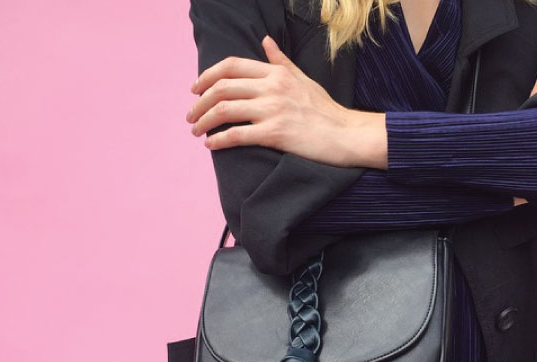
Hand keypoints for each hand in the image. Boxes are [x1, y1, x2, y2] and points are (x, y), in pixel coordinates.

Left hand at [186, 35, 384, 167]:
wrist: (346, 134)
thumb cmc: (325, 110)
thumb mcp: (303, 78)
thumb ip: (280, 60)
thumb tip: (265, 40)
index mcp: (276, 72)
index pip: (231, 65)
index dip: (207, 75)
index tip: (195, 88)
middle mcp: (272, 87)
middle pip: (222, 87)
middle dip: (199, 102)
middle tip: (190, 115)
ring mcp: (272, 110)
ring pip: (224, 110)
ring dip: (203, 121)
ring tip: (196, 130)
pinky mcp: (275, 134)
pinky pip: (237, 135)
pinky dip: (219, 141)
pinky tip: (210, 146)